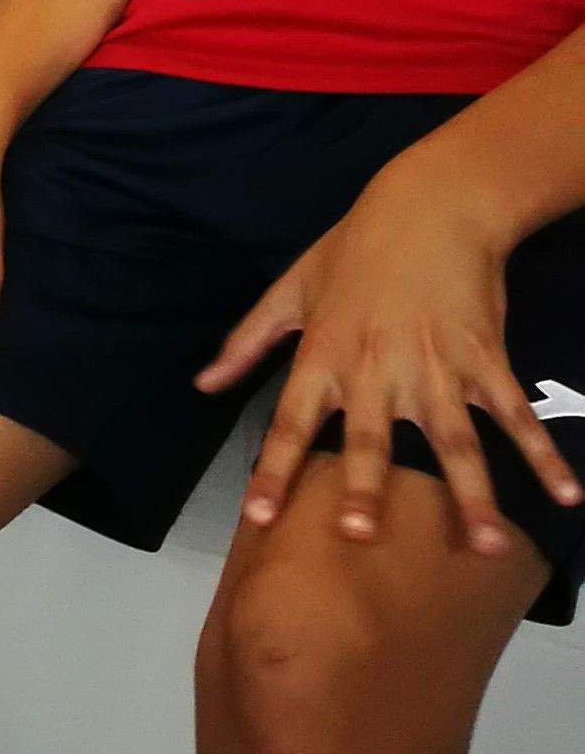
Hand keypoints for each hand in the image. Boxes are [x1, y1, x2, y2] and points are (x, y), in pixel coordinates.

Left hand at [206, 152, 584, 553]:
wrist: (430, 206)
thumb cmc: (353, 249)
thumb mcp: (289, 289)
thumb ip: (246, 342)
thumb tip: (204, 383)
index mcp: (323, 356)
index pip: (290, 423)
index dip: (274, 471)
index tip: (260, 518)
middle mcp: (376, 369)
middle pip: (370, 438)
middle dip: (366, 487)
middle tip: (361, 536)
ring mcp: (435, 367)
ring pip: (454, 441)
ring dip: (471, 494)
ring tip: (485, 547)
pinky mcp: (485, 358)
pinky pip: (514, 413)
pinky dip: (542, 454)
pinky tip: (567, 494)